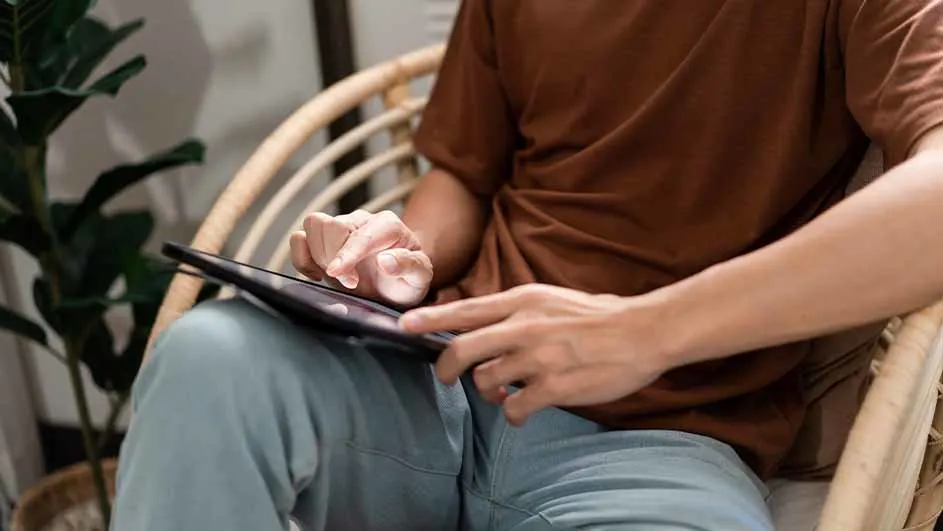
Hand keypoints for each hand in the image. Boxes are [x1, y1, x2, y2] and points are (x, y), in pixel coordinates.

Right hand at [289, 210, 432, 306]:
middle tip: (351, 283)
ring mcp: (340, 228)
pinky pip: (299, 238)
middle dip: (335, 257)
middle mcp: (362, 221)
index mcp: (388, 225)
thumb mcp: (420, 277)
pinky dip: (301, 257)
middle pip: (333, 225)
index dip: (348, 254)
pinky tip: (317, 275)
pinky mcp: (322, 241)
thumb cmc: (408, 278)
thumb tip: (386, 261)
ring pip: (314, 225)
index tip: (340, 274)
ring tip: (335, 277)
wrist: (395, 285)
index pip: (362, 234)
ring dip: (318, 255)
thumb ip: (409, 266)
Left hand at [400, 284, 670, 425]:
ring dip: (489, 391)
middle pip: (462, 350)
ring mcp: (538, 358)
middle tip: (446, 378)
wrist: (641, 332)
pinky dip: (512, 414)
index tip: (403, 325)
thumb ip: (514, 311)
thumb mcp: (549, 299)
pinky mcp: (554, 387)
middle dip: (446, 368)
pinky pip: (513, 408)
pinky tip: (524, 410)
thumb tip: (480, 326)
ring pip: (487, 382)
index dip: (430, 320)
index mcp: (522, 301)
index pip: (465, 311)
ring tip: (506, 391)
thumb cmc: (596, 316)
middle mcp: (524, 327)